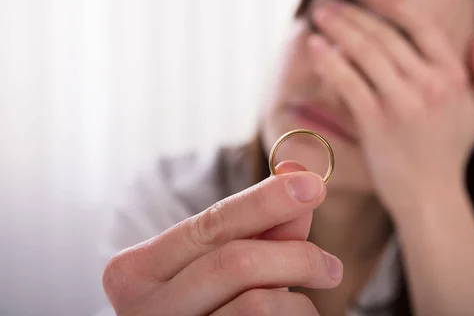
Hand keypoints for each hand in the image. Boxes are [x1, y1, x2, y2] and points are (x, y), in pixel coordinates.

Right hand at [102, 162, 341, 315]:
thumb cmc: (196, 303)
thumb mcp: (214, 262)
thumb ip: (256, 226)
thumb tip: (298, 177)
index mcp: (135, 270)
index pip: (209, 224)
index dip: (265, 201)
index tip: (313, 185)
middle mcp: (143, 308)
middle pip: (236, 263)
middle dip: (296, 256)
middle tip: (331, 267)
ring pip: (256, 303)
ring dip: (297, 300)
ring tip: (305, 304)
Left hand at [307, 0, 473, 217]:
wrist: (431, 198)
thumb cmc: (451, 156)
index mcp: (453, 76)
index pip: (421, 26)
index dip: (391, 4)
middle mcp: (430, 84)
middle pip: (385, 35)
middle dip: (353, 13)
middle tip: (327, 1)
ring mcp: (403, 102)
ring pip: (366, 52)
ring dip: (338, 28)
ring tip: (318, 13)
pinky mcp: (377, 122)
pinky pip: (349, 81)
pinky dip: (330, 61)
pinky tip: (315, 47)